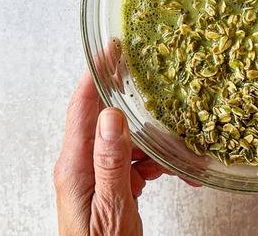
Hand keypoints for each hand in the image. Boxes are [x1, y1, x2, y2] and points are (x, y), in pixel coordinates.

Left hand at [53, 69, 167, 234]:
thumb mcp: (112, 208)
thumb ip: (111, 162)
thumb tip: (111, 116)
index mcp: (75, 166)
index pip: (82, 107)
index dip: (96, 74)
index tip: (111, 49)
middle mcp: (81, 165)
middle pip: (106, 118)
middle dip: (132, 100)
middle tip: (152, 77)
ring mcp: (95, 176)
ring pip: (126, 143)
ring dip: (155, 142)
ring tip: (182, 146)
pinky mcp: (109, 187)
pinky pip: (133, 164)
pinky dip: (157, 165)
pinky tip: (177, 171)